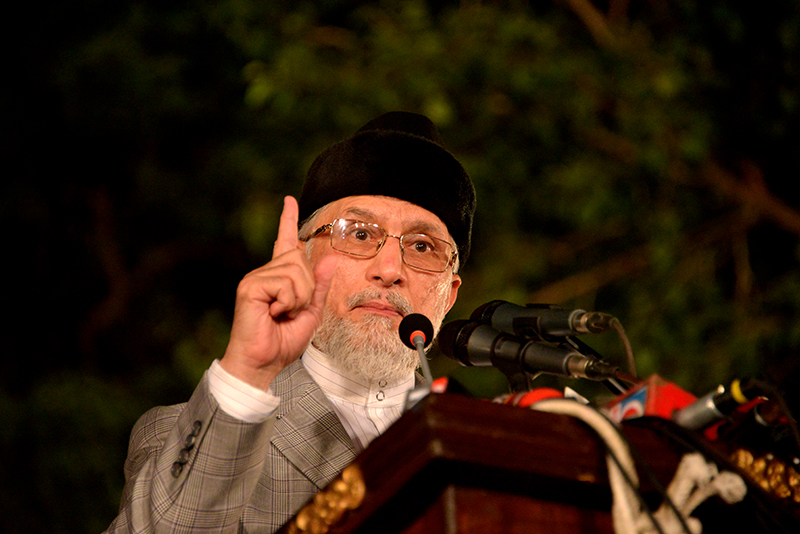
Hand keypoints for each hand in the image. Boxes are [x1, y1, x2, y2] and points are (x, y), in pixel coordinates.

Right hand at [219, 196, 336, 388]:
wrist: (263, 363)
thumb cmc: (282, 342)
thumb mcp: (310, 312)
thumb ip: (319, 287)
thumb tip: (328, 259)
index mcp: (278, 278)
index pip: (285, 243)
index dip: (287, 220)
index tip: (289, 200)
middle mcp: (265, 273)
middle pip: (300, 259)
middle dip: (308, 287)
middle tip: (293, 310)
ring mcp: (256, 278)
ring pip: (296, 271)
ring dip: (300, 297)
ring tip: (283, 313)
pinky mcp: (250, 286)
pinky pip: (285, 283)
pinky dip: (289, 301)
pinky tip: (275, 313)